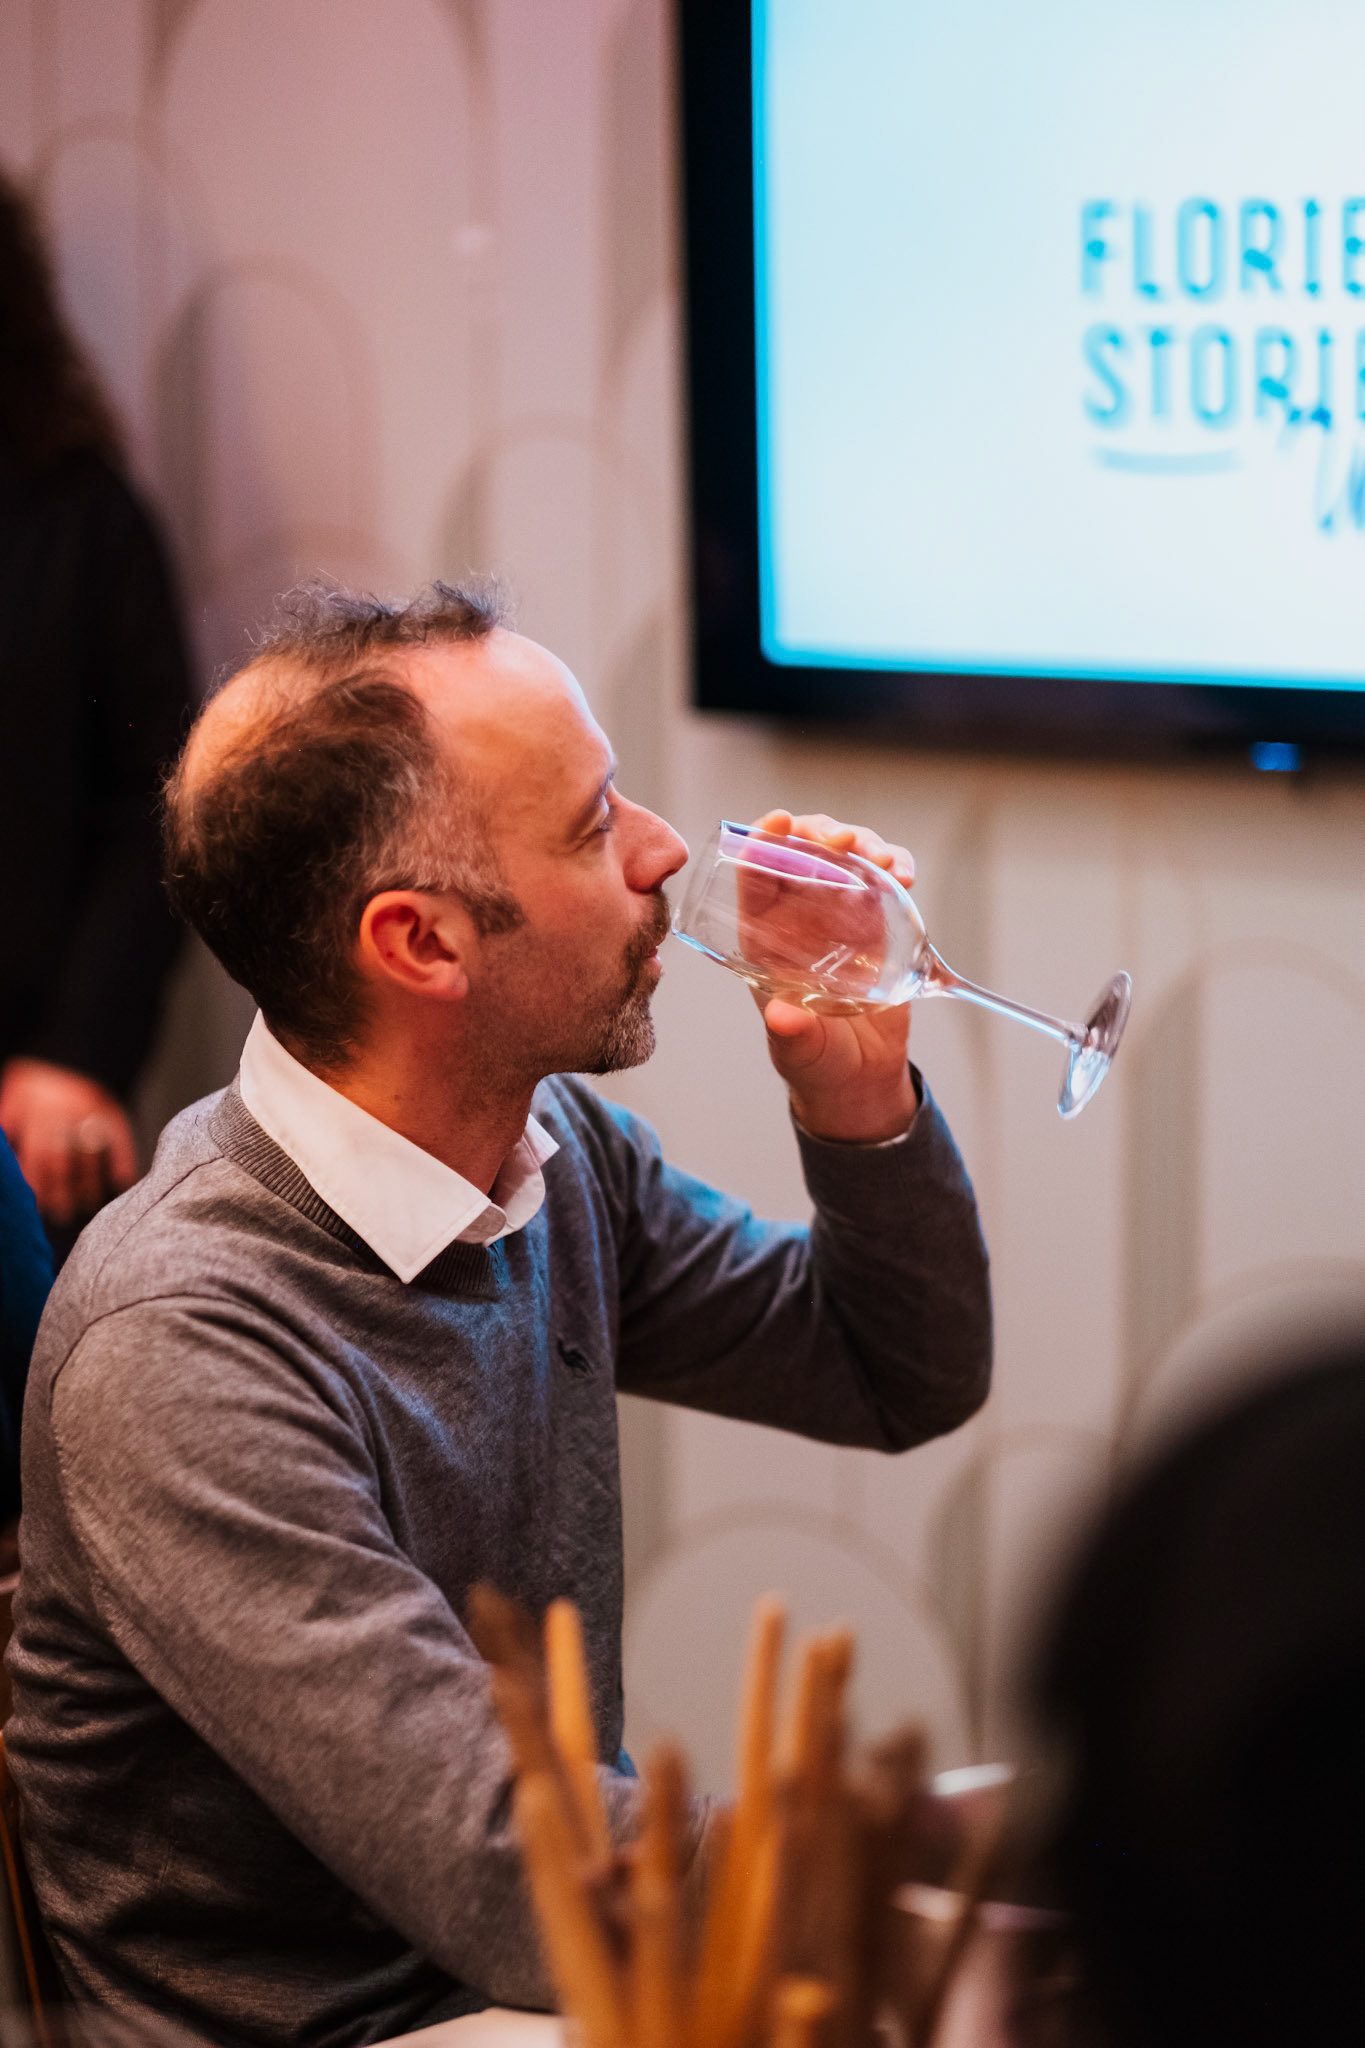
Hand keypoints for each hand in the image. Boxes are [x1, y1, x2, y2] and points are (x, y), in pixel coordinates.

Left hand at [0, 1058, 137, 1225]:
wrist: (75, 1046)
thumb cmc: (39, 1077)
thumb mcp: (16, 1095)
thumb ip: (9, 1121)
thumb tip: (4, 1148)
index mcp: (37, 1111)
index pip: (36, 1155)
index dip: (37, 1182)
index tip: (37, 1203)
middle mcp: (64, 1114)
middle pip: (61, 1161)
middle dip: (60, 1190)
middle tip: (61, 1213)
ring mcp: (91, 1113)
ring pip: (89, 1155)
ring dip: (89, 1183)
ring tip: (88, 1203)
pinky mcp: (114, 1111)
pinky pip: (121, 1139)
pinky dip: (123, 1160)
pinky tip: (123, 1181)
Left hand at [750, 810, 918, 1143]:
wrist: (860, 1076)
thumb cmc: (815, 1061)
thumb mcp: (798, 1050)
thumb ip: (792, 1035)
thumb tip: (783, 1018)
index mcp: (764, 937)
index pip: (754, 877)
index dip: (761, 843)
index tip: (778, 822)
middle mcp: (799, 917)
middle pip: (801, 852)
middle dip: (820, 833)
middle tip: (844, 842)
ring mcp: (840, 914)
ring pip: (845, 856)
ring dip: (864, 844)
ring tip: (884, 860)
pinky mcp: (878, 919)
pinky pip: (885, 878)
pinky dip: (897, 866)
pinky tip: (904, 875)